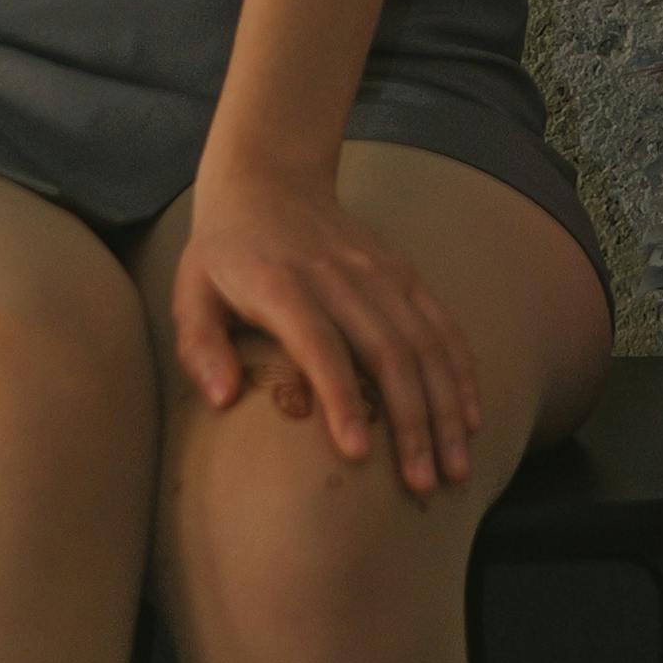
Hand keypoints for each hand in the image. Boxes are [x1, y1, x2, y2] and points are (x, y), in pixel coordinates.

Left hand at [170, 163, 480, 498]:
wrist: (269, 178)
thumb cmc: (224, 252)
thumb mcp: (190, 292)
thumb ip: (200, 346)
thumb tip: (222, 399)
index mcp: (282, 285)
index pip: (320, 345)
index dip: (342, 398)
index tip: (358, 454)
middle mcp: (338, 277)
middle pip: (387, 352)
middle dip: (412, 423)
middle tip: (423, 485)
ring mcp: (378, 272)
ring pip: (424, 343)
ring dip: (445, 408)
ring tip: (456, 467)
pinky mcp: (402, 270)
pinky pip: (441, 323)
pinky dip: (461, 371)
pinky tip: (472, 417)